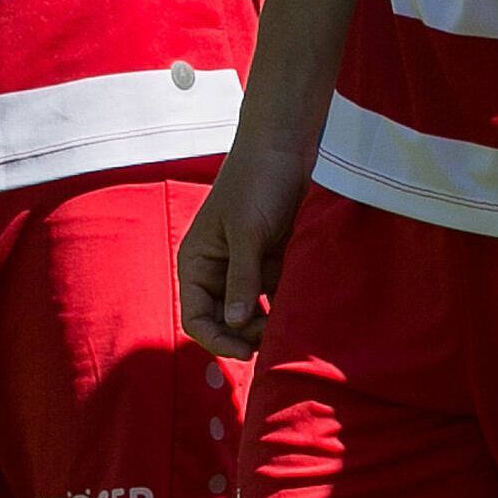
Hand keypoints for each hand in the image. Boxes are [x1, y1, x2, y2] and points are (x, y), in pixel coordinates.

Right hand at [177, 141, 313, 358]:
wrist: (287, 146)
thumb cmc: (256, 181)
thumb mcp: (247, 231)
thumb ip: (241, 278)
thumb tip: (235, 323)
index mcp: (197, 263)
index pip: (196, 317)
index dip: (217, 339)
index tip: (245, 351)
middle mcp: (217, 270)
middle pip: (224, 322)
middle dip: (245, 335)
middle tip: (274, 336)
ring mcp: (246, 267)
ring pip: (251, 313)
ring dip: (267, 324)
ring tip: (289, 325)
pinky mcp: (272, 262)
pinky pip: (274, 296)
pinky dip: (284, 306)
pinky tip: (301, 311)